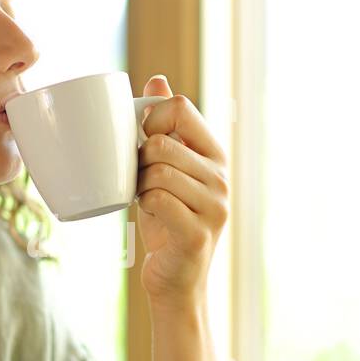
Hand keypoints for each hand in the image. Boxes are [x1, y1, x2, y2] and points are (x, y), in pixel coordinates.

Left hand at [134, 75, 228, 312]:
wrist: (174, 281)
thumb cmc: (167, 221)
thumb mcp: (165, 169)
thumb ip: (164, 126)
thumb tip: (156, 79)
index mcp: (214, 154)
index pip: (181, 108)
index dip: (150, 120)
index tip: (142, 144)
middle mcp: (221, 177)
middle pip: (163, 142)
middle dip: (138, 160)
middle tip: (138, 181)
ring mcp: (214, 206)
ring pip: (158, 172)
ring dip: (139, 187)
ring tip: (145, 200)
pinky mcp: (198, 233)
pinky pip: (158, 201)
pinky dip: (143, 206)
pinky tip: (150, 216)